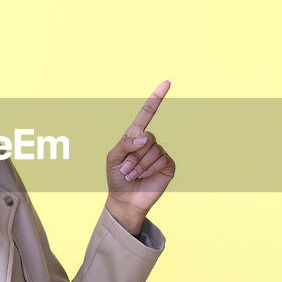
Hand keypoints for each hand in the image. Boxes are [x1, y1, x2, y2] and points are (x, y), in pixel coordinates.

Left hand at [105, 80, 175, 227]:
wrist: (124, 199)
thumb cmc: (116, 177)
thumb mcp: (113, 157)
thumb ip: (126, 143)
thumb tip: (147, 138)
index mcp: (136, 136)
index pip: (147, 113)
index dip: (157, 98)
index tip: (167, 82)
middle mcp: (150, 142)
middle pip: (146, 138)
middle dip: (133, 155)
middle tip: (125, 169)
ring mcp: (160, 153)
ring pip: (153, 150)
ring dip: (139, 164)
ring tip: (132, 175)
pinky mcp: (168, 165)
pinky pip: (161, 160)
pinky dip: (149, 169)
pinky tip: (143, 176)